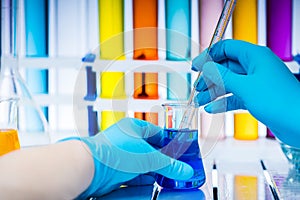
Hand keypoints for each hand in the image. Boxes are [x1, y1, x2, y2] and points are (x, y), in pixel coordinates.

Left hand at [72, 118, 193, 198]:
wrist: (89, 168)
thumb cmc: (114, 151)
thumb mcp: (148, 157)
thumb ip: (168, 165)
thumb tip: (184, 170)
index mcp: (133, 128)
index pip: (156, 133)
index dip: (168, 142)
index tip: (180, 151)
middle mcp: (125, 141)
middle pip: (150, 152)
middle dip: (163, 162)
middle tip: (177, 169)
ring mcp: (119, 158)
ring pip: (142, 166)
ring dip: (155, 174)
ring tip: (169, 180)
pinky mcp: (114, 174)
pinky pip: (133, 178)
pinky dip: (144, 183)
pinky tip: (154, 187)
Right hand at [192, 39, 299, 147]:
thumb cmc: (280, 102)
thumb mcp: (245, 86)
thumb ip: (223, 76)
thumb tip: (207, 67)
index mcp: (255, 56)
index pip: (226, 48)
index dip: (209, 56)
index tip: (196, 67)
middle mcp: (255, 67)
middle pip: (225, 67)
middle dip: (209, 78)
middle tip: (197, 88)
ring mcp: (255, 83)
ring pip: (229, 83)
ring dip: (213, 92)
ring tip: (199, 101)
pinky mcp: (256, 98)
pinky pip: (235, 97)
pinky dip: (223, 102)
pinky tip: (212, 108)